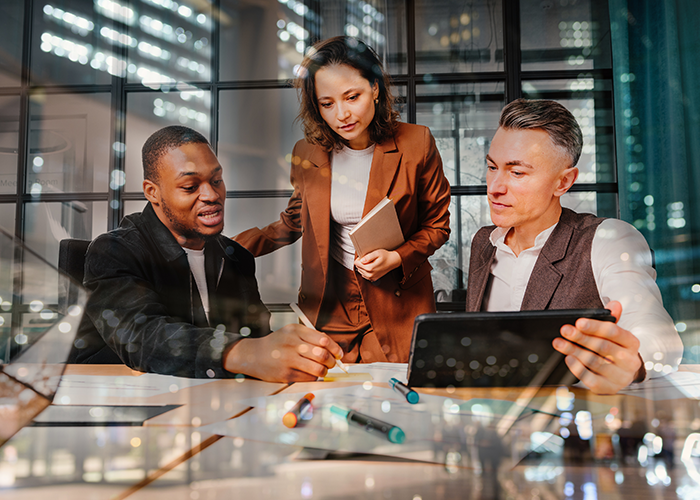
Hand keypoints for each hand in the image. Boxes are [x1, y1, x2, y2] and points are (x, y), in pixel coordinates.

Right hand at [223, 324, 342, 382]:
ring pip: (318, 368)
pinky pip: (309, 378)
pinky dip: (314, 377)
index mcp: (296, 331)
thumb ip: (311, 337)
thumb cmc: (276, 344)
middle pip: (323, 354)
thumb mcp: (291, 332)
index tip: (339, 354)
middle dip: (332, 361)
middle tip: (332, 363)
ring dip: (325, 371)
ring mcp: (288, 360)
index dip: (335, 348)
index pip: (324, 340)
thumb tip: (333, 347)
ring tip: (323, 370)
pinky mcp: (286, 374)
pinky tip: (310, 373)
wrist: (253, 355)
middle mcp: (292, 344)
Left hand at [354, 249, 401, 281]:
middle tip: (368, 259)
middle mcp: (370, 274)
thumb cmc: (385, 256)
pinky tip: (371, 267)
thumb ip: (368, 256)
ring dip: (363, 267)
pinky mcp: (373, 279)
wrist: (392, 262)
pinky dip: (365, 271)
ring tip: (370, 262)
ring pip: (360, 271)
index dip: (359, 259)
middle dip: (361, 263)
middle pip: (358, 268)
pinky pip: (364, 275)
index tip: (363, 256)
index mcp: (370, 268)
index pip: (357, 264)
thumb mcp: (377, 253)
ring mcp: (371, 277)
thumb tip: (361, 260)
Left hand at [552, 301, 643, 394]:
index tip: (578, 322)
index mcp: (632, 343)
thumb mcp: (614, 335)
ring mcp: (621, 377)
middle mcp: (630, 361)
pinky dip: (578, 368)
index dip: (595, 326)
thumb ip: (612, 320)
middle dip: (581, 337)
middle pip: (603, 347)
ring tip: (559, 343)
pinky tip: (568, 359)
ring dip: (574, 351)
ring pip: (595, 362)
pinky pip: (591, 379)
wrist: (621, 375)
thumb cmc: (614, 350)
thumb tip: (614, 303)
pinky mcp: (610, 388)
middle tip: (564, 330)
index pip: (614, 332)